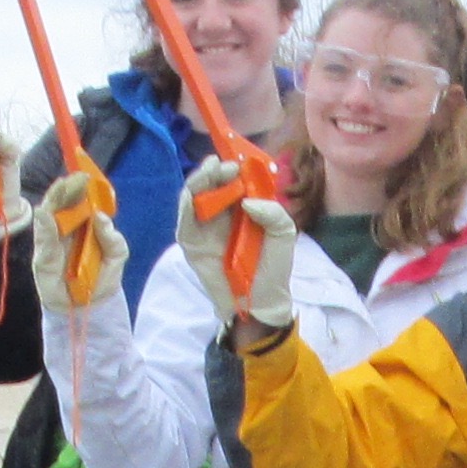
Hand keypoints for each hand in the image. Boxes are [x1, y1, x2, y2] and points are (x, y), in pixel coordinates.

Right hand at [32, 162, 121, 317]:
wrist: (90, 307)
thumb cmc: (102, 278)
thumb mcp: (116, 256)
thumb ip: (112, 237)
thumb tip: (99, 216)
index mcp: (83, 226)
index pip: (78, 201)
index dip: (80, 187)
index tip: (85, 175)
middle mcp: (66, 229)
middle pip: (61, 203)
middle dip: (67, 189)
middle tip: (75, 178)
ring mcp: (52, 241)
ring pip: (48, 215)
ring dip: (54, 200)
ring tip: (61, 187)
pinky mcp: (42, 256)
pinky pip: (42, 238)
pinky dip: (43, 224)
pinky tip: (45, 212)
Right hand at [176, 157, 295, 337]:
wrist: (262, 302)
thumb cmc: (273, 268)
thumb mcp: (283, 234)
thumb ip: (274, 212)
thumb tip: (246, 201)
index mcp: (240, 208)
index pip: (229, 181)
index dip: (230, 169)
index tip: (236, 165)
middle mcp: (219, 214)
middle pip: (208, 185)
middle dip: (212, 171)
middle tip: (221, 166)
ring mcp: (203, 229)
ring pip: (192, 198)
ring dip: (197, 182)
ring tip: (208, 172)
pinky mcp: (191, 245)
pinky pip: (183, 222)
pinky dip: (184, 207)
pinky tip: (191, 195)